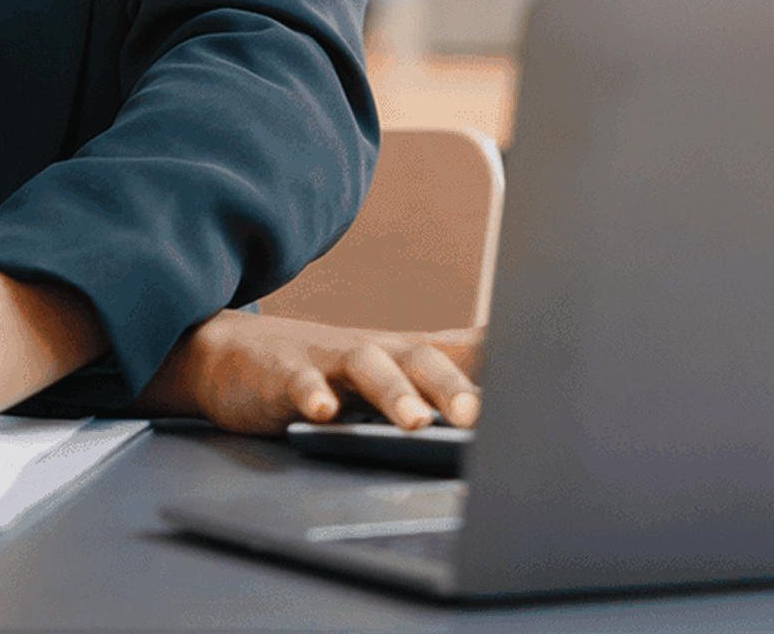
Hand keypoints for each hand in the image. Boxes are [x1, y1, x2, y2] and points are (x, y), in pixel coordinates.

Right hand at [134, 311, 484, 435]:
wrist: (234, 355)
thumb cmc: (327, 369)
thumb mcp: (390, 370)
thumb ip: (446, 367)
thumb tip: (508, 373)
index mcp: (407, 356)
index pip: (463, 352)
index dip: (500, 361)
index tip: (539, 372)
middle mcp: (376, 351)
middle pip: (422, 358)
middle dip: (452, 386)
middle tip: (477, 416)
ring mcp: (330, 360)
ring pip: (368, 367)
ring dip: (394, 393)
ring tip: (415, 422)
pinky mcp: (284, 374)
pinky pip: (300, 382)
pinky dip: (312, 395)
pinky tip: (321, 413)